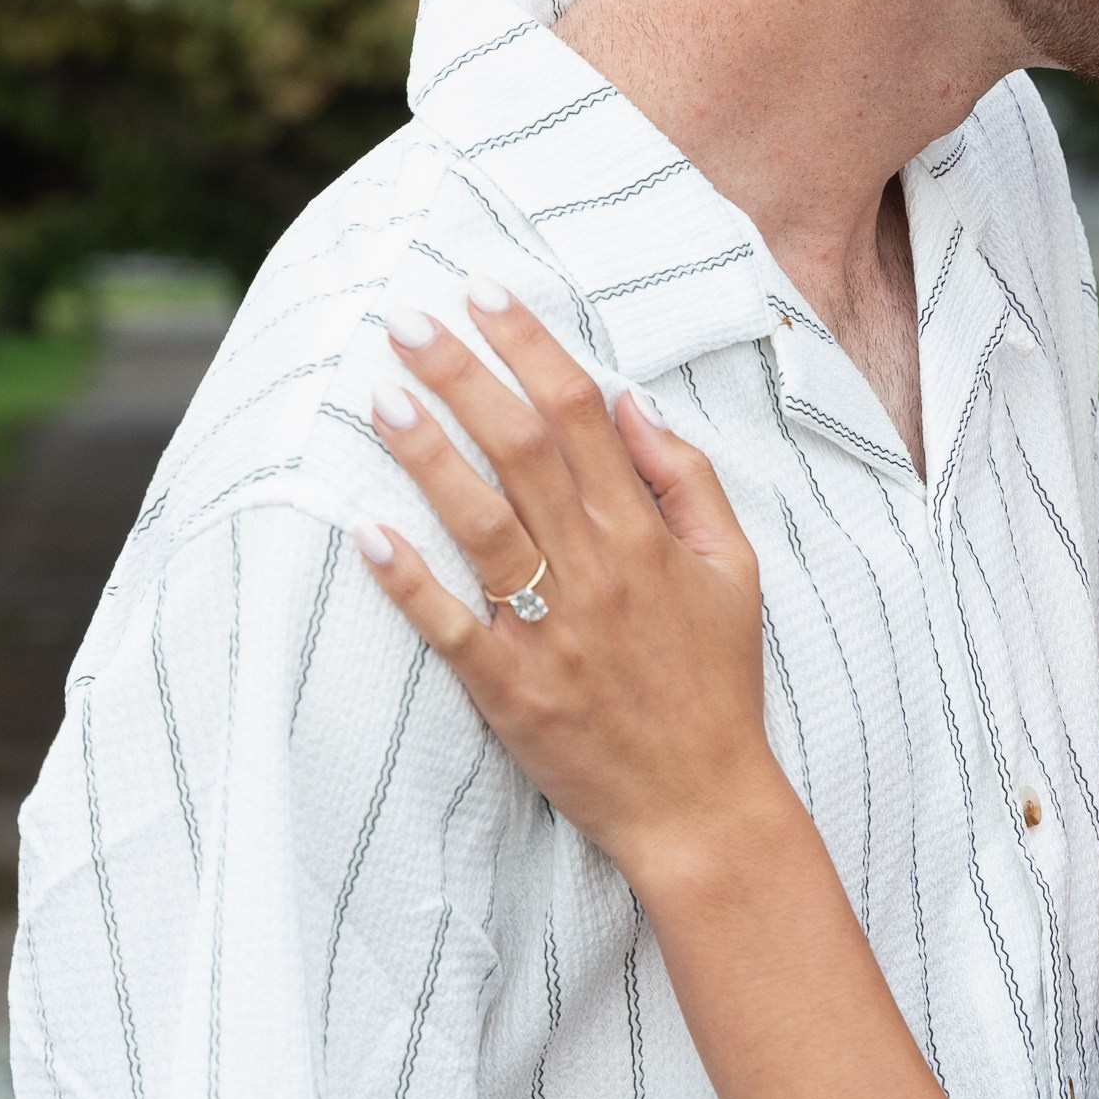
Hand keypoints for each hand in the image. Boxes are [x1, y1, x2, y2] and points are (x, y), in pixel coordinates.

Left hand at [356, 286, 776, 886]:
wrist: (702, 805)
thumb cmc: (715, 681)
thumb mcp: (734, 568)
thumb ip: (687, 480)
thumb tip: (631, 401)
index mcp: (646, 534)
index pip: (580, 413)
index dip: (528, 346)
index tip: (483, 293)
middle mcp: (597, 569)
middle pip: (520, 448)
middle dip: (461, 375)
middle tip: (407, 320)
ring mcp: (550, 631)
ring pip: (481, 521)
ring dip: (428, 453)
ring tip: (380, 395)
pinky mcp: (510, 692)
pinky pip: (451, 624)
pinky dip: (407, 578)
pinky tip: (365, 528)